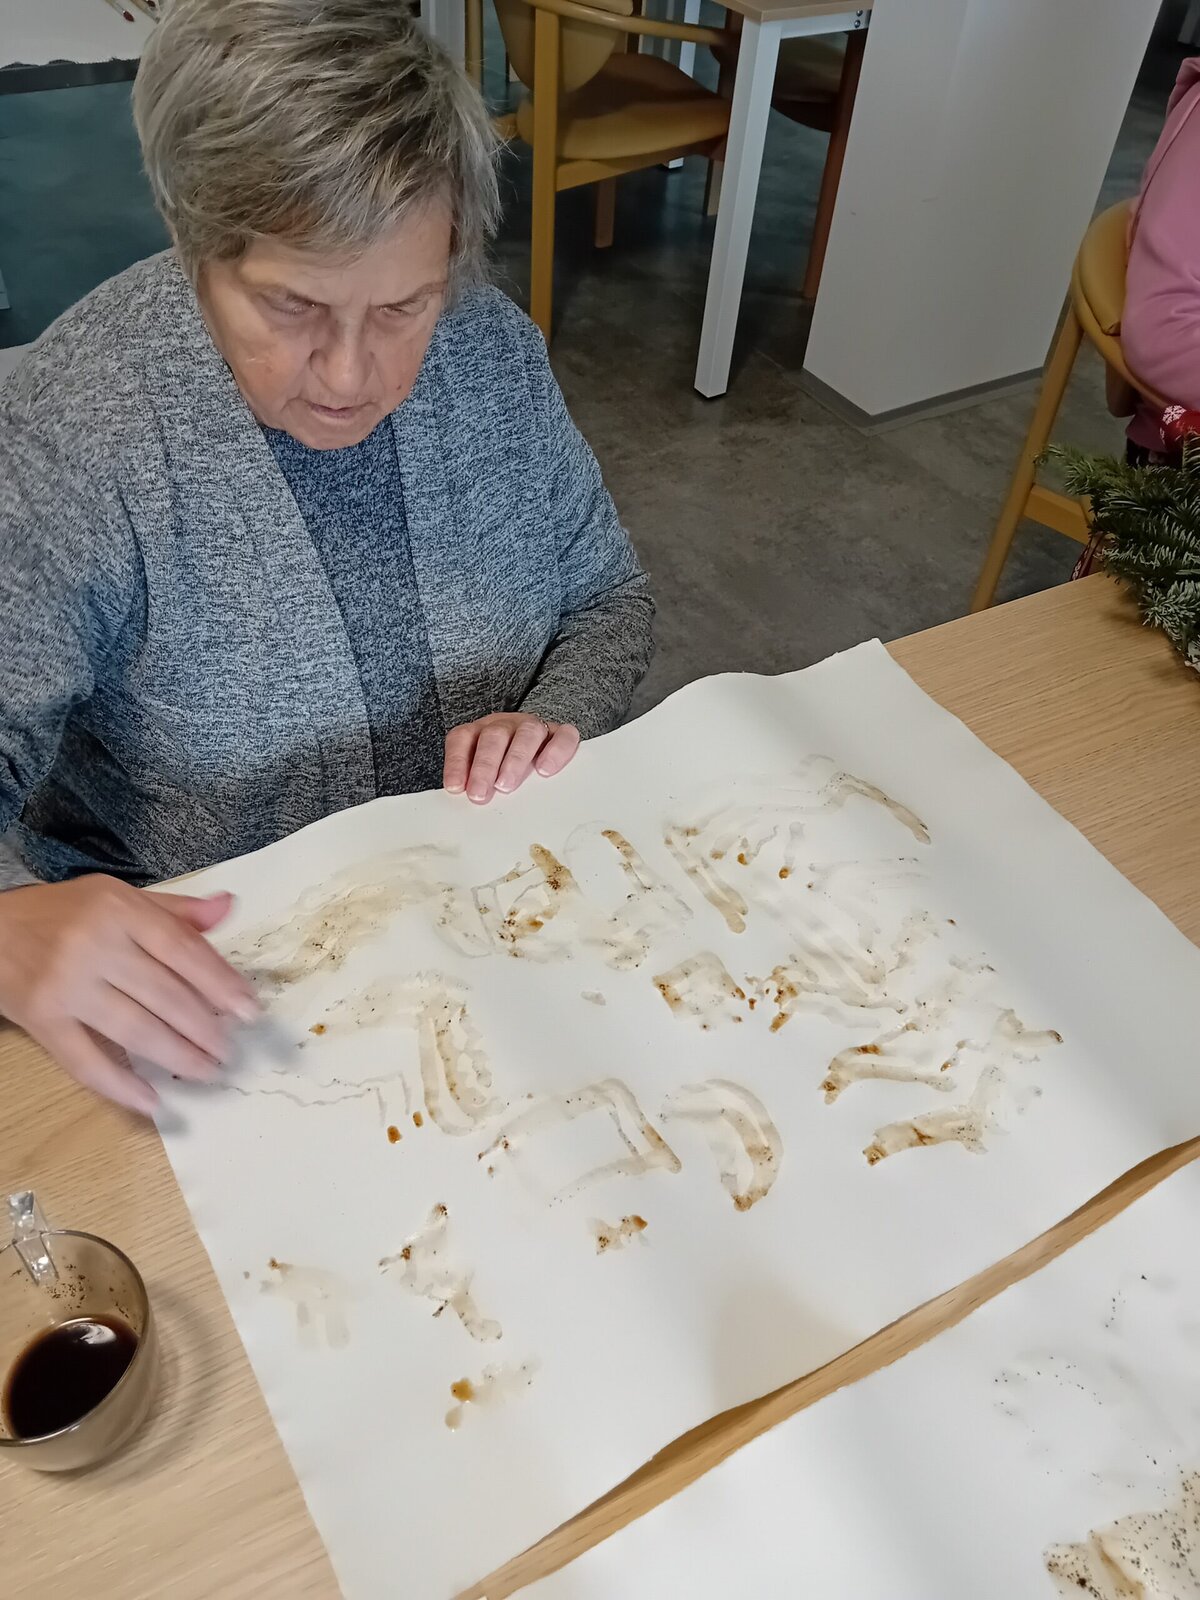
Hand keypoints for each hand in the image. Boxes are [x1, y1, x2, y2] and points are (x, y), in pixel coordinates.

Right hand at [0, 876, 257, 1114]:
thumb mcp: (119, 898)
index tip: (248, 1011)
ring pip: (135, 1030)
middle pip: (164, 994)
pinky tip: (151, 1101)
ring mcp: (67, 986)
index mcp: (120, 911)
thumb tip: (228, 907)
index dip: (220, 983)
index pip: (183, 950)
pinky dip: (120, 1086)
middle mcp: (94, 946)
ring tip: (208, 1071)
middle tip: (231, 1050)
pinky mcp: (43, 1020)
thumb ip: (174, 910)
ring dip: (177, 1056)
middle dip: (205, 1028)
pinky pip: (86, 1061)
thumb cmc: (63, 913)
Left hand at [443, 713, 579, 804]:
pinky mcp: (558, 733)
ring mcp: (533, 727)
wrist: (539, 749)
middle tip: (480, 794)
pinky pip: (563, 735)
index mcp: (480, 732)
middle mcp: (505, 725)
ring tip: (506, 785)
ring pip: (527, 733)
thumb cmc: (504, 768)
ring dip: (514, 760)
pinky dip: (555, 751)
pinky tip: (545, 770)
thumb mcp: (485, 775)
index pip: (462, 738)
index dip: (456, 762)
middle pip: (494, 737)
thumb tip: (469, 803)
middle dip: (484, 766)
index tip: (455, 788)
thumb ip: (475, 785)